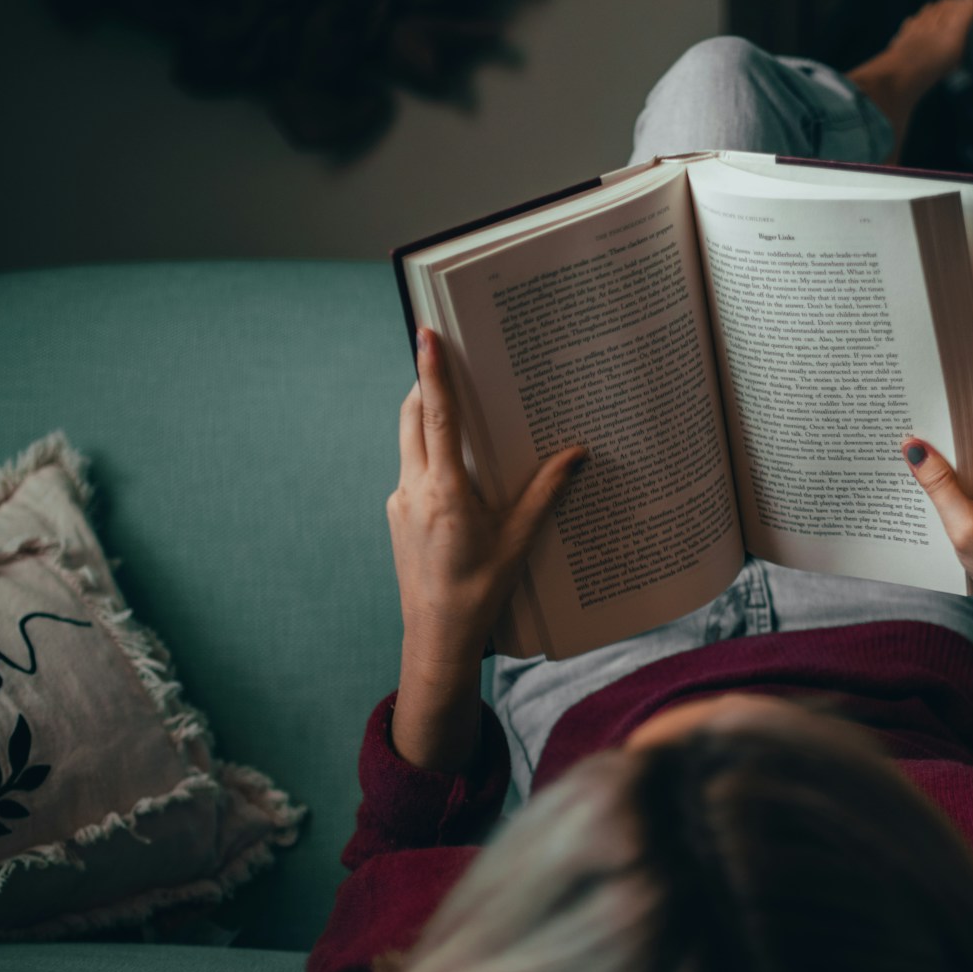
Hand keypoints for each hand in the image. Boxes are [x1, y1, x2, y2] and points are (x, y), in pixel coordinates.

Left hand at [389, 327, 585, 676]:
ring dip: (427, 419)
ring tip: (458, 409)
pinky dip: (429, 455)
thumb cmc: (480, 591)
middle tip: (443, 357)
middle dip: (426, 384)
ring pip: (408, 442)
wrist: (436, 636)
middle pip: (412, 417)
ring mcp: (399, 501)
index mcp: (445, 492)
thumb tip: (577, 454)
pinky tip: (457, 469)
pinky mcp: (396, 514)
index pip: (437, 416)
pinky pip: (411, 470)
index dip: (433, 371)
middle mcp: (414, 490)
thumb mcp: (519, 541)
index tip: (426, 335)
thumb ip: (545, 492)